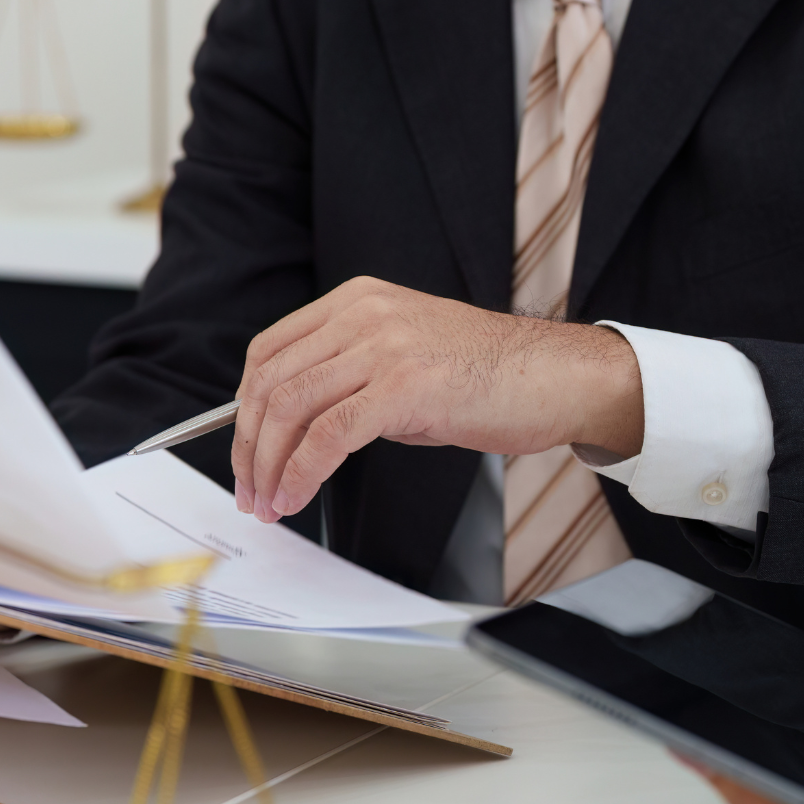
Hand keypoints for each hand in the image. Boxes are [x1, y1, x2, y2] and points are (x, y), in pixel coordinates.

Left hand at [231, 276, 642, 521]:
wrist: (558, 376)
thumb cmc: (491, 374)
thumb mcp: (405, 357)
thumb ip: (352, 378)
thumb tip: (300, 429)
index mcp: (357, 301)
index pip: (270, 350)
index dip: (245, 406)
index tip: (245, 449)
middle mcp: (362, 314)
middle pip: (271, 381)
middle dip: (248, 445)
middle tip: (250, 489)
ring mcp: (383, 347)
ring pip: (291, 408)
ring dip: (269, 465)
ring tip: (270, 502)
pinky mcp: (404, 387)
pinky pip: (329, 435)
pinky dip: (302, 472)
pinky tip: (297, 496)